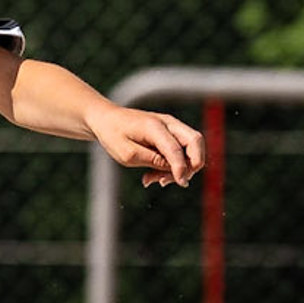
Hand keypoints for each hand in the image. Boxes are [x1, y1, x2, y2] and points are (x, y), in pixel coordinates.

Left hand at [87, 105, 205, 187]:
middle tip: (177, 180)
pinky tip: (154, 175)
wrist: (107, 119)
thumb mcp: (126, 154)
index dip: (181, 168)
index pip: (175, 149)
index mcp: (154, 126)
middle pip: (196, 141)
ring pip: (192, 147)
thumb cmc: (113, 134)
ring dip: (181, 167)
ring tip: (155, 179)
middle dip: (193, 164)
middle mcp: (167, 123)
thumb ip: (151, 160)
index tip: (181, 183)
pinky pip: (181, 150)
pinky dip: (173, 164)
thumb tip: (174, 169)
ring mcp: (171, 126)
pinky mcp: (170, 133)